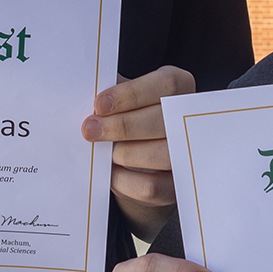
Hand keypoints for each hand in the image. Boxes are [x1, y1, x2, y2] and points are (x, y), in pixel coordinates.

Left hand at [81, 66, 194, 239]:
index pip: (165, 85)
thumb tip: (83, 93)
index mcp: (180, 87)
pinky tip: (109, 171)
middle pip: (162, 120)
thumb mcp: (122, 96)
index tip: (100, 104)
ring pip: (160, 154)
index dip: (131, 94)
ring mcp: (188, 154)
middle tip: (90, 130)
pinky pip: (151, 186)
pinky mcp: (176, 185)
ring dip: (124, 153)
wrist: (140, 153)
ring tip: (103, 151)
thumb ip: (110, 93)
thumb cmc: (128, 114)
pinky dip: (124, 180)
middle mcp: (190, 119)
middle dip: (121, 126)